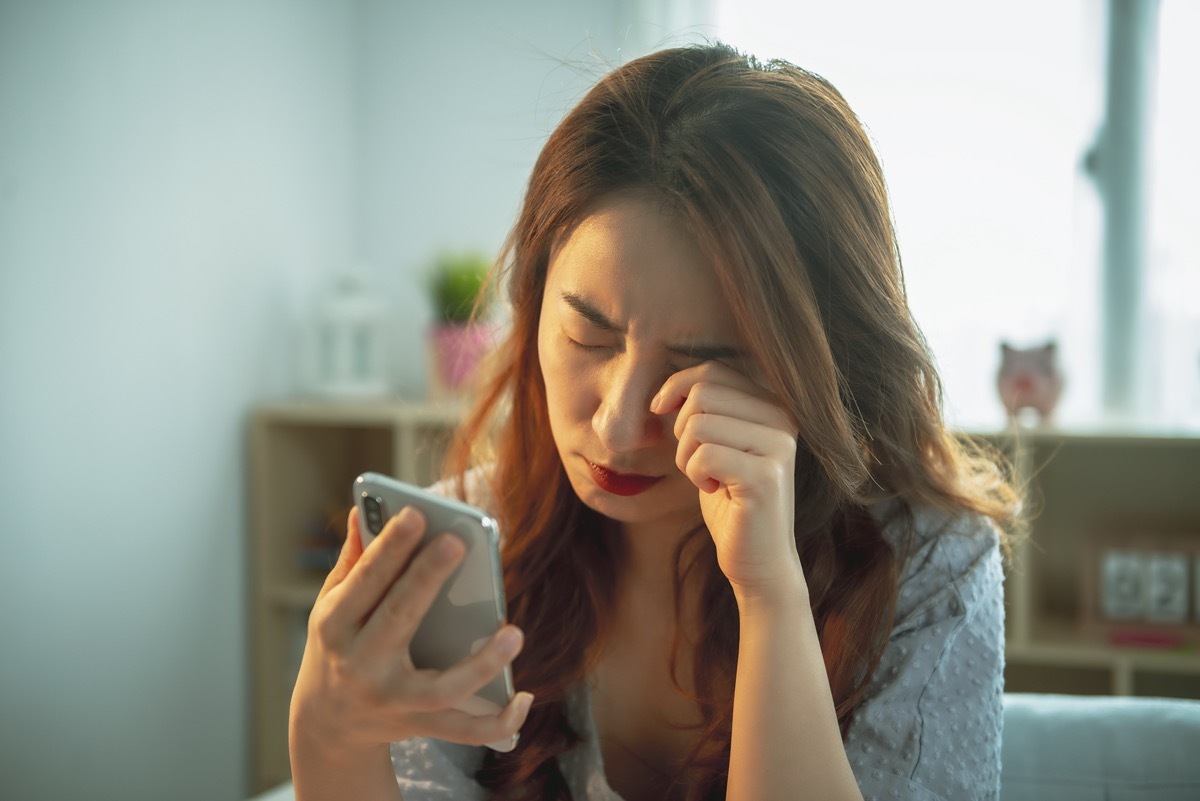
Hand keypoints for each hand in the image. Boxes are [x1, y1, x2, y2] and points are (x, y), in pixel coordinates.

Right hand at [290, 506, 532, 756]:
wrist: (326, 726)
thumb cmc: (339, 647)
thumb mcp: (331, 606)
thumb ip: (353, 562)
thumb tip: (366, 512)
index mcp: (335, 627)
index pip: (364, 582)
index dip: (389, 549)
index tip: (415, 514)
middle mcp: (361, 665)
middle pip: (398, 620)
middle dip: (425, 580)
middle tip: (456, 542)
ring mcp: (393, 701)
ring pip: (442, 688)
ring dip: (481, 664)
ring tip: (513, 632)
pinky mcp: (420, 726)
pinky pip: (465, 731)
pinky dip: (498, 722)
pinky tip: (525, 697)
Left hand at [651, 361, 803, 600]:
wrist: (758, 560)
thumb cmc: (730, 501)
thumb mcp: (716, 444)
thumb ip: (706, 410)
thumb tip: (669, 387)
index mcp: (774, 405)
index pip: (714, 372)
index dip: (677, 386)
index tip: (659, 409)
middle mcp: (783, 419)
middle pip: (703, 394)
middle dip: (681, 428)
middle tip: (695, 462)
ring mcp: (778, 446)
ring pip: (699, 423)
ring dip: (687, 456)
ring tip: (706, 478)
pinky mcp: (765, 476)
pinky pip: (704, 455)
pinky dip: (695, 475)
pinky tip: (714, 490)